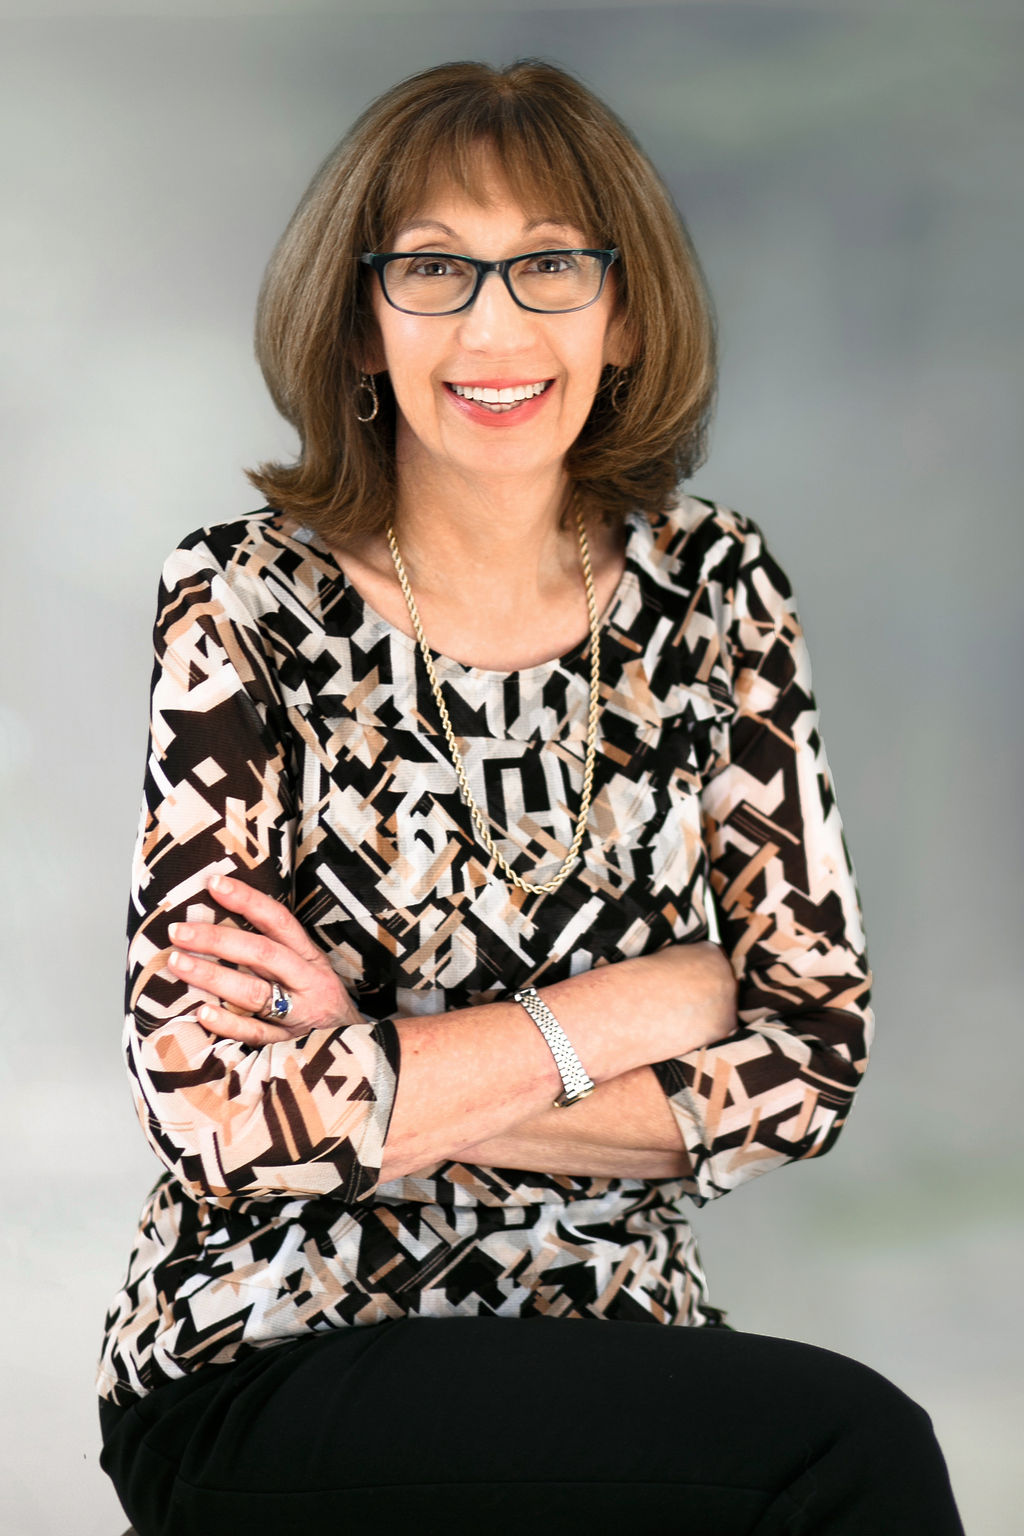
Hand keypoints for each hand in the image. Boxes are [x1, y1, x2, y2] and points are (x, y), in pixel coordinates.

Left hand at [166, 873, 359, 1044]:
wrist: (360, 1047)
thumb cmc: (319, 1002)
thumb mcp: (309, 969)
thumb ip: (275, 950)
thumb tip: (220, 923)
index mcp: (311, 957)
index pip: (278, 920)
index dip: (247, 900)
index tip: (213, 884)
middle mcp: (308, 982)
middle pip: (263, 953)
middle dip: (218, 939)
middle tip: (178, 931)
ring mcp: (300, 1015)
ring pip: (255, 992)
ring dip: (214, 976)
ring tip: (178, 963)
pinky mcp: (290, 1047)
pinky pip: (256, 1034)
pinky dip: (229, 1023)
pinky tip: (202, 1012)